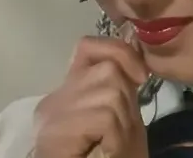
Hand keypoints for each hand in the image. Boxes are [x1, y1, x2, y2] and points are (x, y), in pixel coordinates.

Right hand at [31, 36, 149, 157]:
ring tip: (110, 143)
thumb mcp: (123, 115)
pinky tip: (106, 150)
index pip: (88, 47)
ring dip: (122, 120)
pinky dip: (116, 135)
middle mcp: (54, 100)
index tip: (141, 77)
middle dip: (126, 98)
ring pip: (110, 92)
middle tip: (118, 131)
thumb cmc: (113, 157)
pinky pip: (105, 116)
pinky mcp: (55, 134)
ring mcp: (51, 117)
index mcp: (68, 92)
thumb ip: (122, 84)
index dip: (119, 52)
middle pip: (107, 70)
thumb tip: (134, 45)